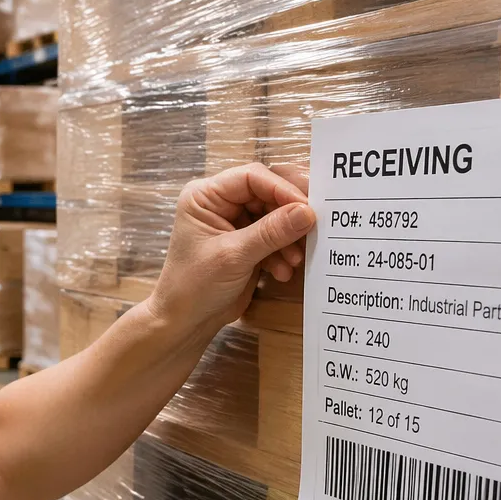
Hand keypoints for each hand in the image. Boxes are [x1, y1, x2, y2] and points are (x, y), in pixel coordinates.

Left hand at [147, 163, 315, 338]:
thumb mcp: (233, 256)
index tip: (308, 207)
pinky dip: (282, 253)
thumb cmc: (195, 285)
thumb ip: (271, 232)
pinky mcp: (246, 244)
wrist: (186, 322)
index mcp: (205, 196)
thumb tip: (307, 212)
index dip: (282, 189)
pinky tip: (284, 271)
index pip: (251, 177)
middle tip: (314, 226)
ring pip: (274, 216)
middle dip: (289, 214)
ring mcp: (234, 223)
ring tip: (295, 259)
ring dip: (288, 238)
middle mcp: (220, 204)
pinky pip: (273, 238)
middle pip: (266, 194)